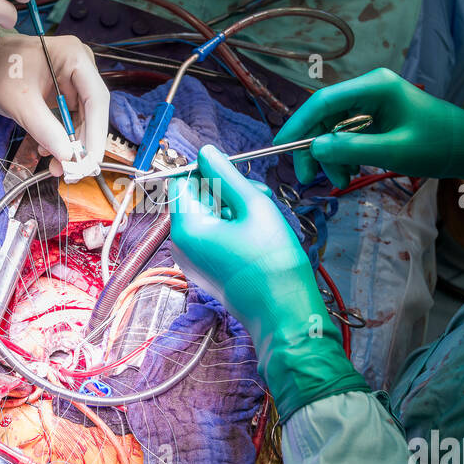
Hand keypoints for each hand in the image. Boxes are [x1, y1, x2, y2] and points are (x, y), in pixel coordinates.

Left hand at [0, 33, 108, 167]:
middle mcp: (80, 67)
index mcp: (74, 56)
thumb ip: (44, 128)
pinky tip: (47, 150)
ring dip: (71, 145)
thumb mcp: (18, 101)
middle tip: (73, 171)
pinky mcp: (63, 93)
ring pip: (83, 119)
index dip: (96, 133)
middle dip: (83, 143)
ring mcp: (73, 80)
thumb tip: (67, 156)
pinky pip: (70, 120)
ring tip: (56, 166)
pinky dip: (60, 138)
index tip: (90, 162)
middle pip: (93, 111)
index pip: (96, 100)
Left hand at [169, 145, 367, 421]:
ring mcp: (191, 259)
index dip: (208, 173)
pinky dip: (232, 227)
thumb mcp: (253, 206)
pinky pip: (212, 235)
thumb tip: (205, 151)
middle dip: (225, 190)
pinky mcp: (205, 268)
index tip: (237, 178)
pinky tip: (257, 232)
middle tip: (260, 195)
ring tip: (263, 215)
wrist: (283, 311)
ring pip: (207, 215)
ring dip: (234, 208)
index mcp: (185, 227)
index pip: (182, 182)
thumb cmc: (271, 261)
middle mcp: (180, 244)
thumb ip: (226, 175)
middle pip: (194, 198)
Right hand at [274, 68, 463, 193]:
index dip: (298, 125)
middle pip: (324, 115)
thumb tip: (315, 147)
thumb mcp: (394, 151)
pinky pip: (348, 132)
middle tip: (308, 179)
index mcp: (374, 87)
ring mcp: (373, 101)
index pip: (322, 102)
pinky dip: (344, 153)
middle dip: (314, 147)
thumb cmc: (439, 146)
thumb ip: (352, 148)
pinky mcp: (377, 115)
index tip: (281, 149)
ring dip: (331, 154)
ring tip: (342, 179)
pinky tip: (351, 170)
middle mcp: (369, 88)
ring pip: (334, 126)